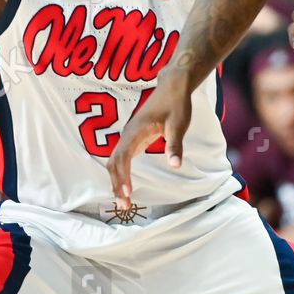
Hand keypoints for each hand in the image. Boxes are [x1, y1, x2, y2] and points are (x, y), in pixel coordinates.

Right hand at [107, 75, 192, 208]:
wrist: (172, 87)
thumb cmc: (176, 105)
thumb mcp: (179, 125)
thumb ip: (175, 145)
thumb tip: (175, 165)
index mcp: (136, 131)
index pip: (123, 156)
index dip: (123, 175)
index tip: (127, 192)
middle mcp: (127, 134)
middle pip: (114, 163)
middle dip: (117, 184)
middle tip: (124, 206)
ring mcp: (128, 137)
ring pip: (115, 162)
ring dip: (116, 181)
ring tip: (124, 201)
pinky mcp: (133, 139)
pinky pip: (121, 159)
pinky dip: (120, 174)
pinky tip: (125, 187)